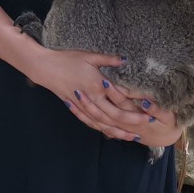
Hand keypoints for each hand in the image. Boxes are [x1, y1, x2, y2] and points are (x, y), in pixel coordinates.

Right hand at [28, 47, 175, 145]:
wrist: (45, 68)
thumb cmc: (67, 59)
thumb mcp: (89, 56)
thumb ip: (108, 59)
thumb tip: (125, 60)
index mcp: (97, 84)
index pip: (120, 100)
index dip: (134, 107)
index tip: (148, 111)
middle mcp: (91, 98)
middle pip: (113, 116)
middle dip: (130, 123)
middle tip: (145, 127)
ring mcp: (82, 106)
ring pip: (102, 123)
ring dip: (117, 131)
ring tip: (131, 137)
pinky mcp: (74, 108)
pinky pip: (90, 122)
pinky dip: (100, 129)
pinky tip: (109, 134)